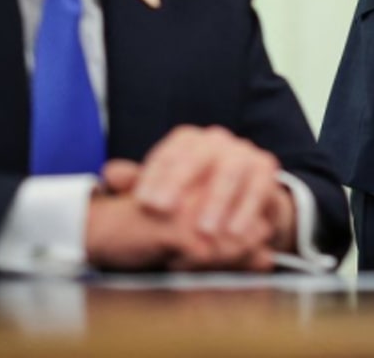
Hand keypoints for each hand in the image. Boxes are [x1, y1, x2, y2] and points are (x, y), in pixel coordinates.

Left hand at [132, 125, 294, 253]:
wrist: (245, 196)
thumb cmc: (198, 194)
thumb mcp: (168, 190)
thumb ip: (139, 183)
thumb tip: (108, 173)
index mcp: (189, 141)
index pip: (169, 153)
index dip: (154, 176)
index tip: (143, 203)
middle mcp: (215, 140)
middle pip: (196, 156)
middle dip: (178, 182)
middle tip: (162, 210)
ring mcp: (242, 151)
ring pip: (230, 172)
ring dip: (217, 201)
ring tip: (205, 230)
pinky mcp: (266, 168)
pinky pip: (257, 188)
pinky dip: (246, 211)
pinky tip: (235, 233)